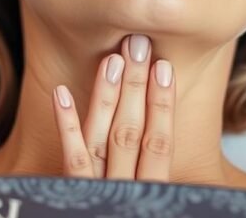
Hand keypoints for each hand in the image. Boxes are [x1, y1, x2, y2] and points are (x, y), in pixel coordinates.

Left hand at [51, 34, 174, 180]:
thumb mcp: (158, 210)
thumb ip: (159, 175)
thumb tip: (185, 145)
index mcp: (151, 191)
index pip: (159, 144)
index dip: (163, 105)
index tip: (163, 66)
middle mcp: (124, 191)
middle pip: (131, 133)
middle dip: (136, 86)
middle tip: (138, 44)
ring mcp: (96, 193)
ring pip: (101, 141)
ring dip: (106, 96)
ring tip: (111, 59)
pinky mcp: (71, 194)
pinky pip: (69, 160)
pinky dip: (66, 125)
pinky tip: (61, 93)